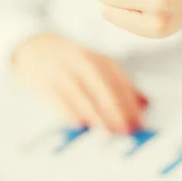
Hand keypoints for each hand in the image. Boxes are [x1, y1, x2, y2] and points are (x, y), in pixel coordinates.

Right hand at [12, 32, 147, 132]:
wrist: (35, 48)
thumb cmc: (72, 64)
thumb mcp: (98, 67)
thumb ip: (120, 85)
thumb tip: (146, 104)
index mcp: (100, 60)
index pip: (120, 80)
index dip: (131, 101)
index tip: (140, 120)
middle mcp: (84, 62)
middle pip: (104, 85)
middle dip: (117, 108)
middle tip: (127, 129)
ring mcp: (64, 71)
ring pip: (84, 93)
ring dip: (98, 114)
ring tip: (109, 131)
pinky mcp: (45, 81)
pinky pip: (60, 98)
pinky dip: (71, 111)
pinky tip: (81, 124)